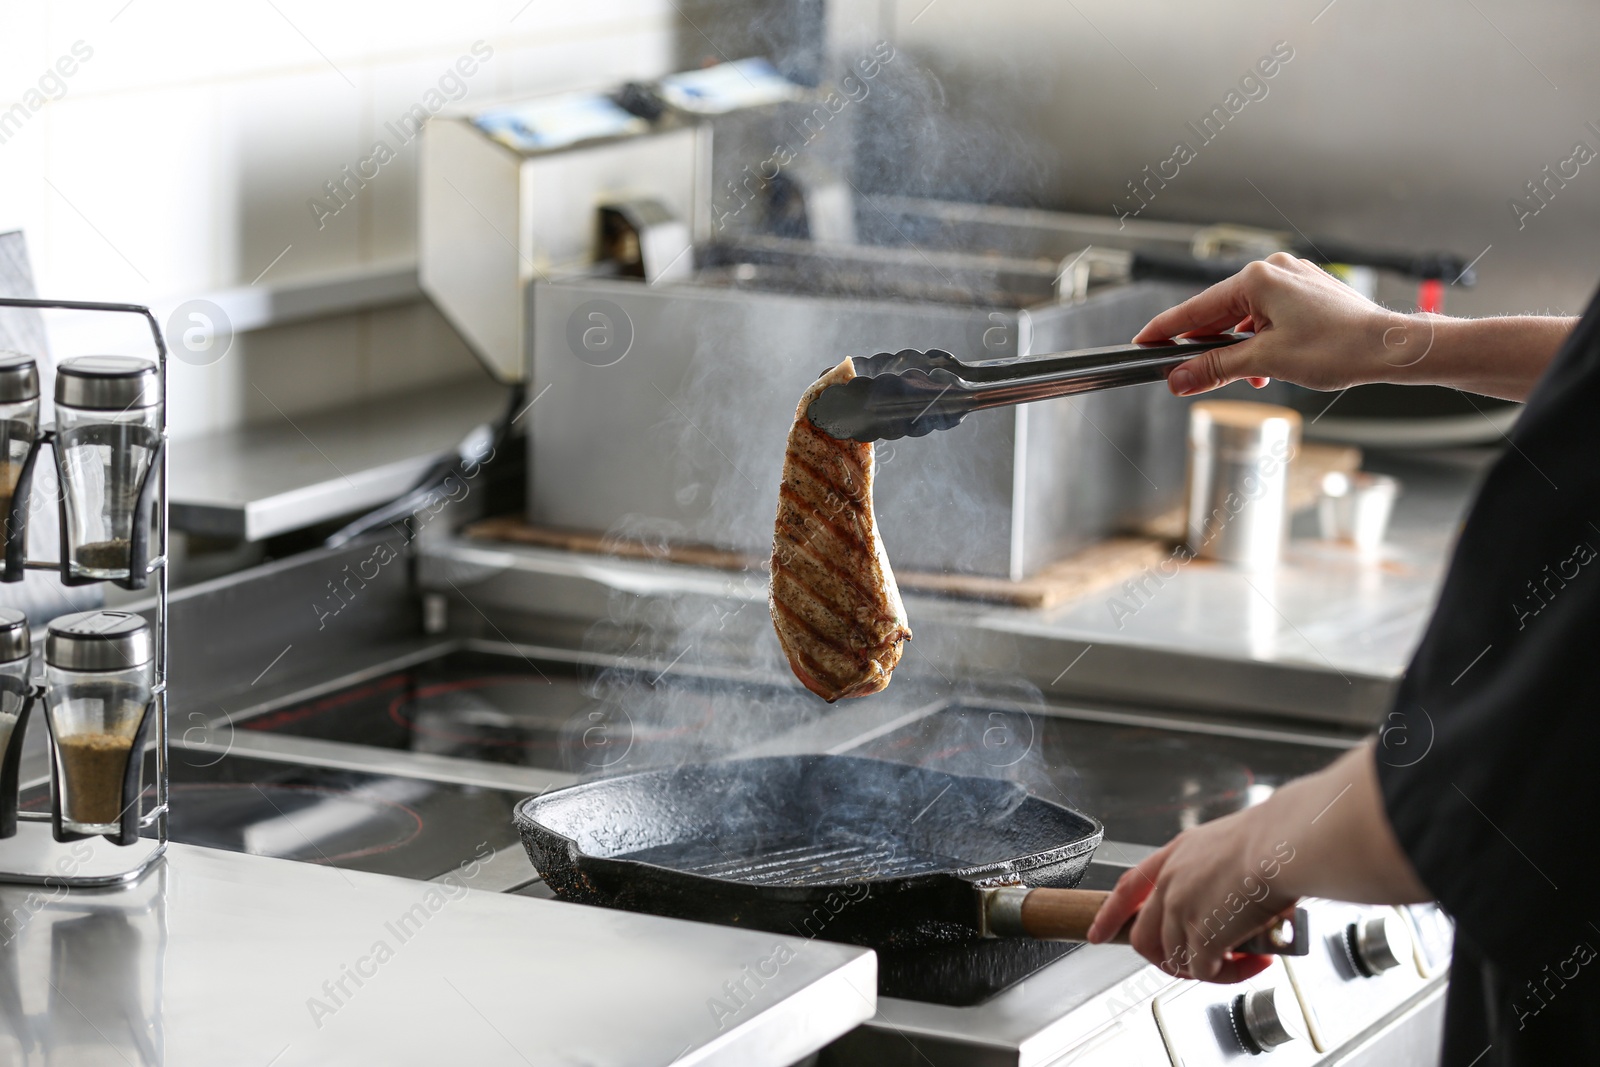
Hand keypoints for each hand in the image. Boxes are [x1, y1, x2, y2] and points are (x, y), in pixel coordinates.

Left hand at [1085, 805, 1295, 982]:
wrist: (1282, 844)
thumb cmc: (1273, 840)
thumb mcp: (1229, 845)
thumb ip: (1217, 873)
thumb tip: (1231, 900)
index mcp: (1176, 855)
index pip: (1128, 887)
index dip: (1111, 914)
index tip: (1097, 932)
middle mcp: (1171, 883)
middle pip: (1144, 937)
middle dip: (1168, 958)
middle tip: (1203, 963)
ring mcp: (1182, 910)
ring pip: (1175, 958)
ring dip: (1207, 969)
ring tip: (1242, 961)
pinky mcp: (1202, 936)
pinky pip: (1204, 972)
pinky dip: (1229, 975)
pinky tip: (1255, 962)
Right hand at [1134, 252, 1411, 395]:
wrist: (1390, 348)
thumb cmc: (1338, 347)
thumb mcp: (1265, 362)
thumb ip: (1215, 368)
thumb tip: (1179, 378)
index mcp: (1258, 278)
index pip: (1196, 309)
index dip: (1167, 331)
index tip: (1143, 343)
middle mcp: (1274, 270)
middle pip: (1220, 313)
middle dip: (1206, 347)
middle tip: (1184, 374)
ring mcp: (1293, 279)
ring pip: (1246, 317)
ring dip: (1238, 349)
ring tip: (1243, 377)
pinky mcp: (1308, 293)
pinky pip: (1268, 316)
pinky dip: (1260, 341)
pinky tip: (1265, 365)